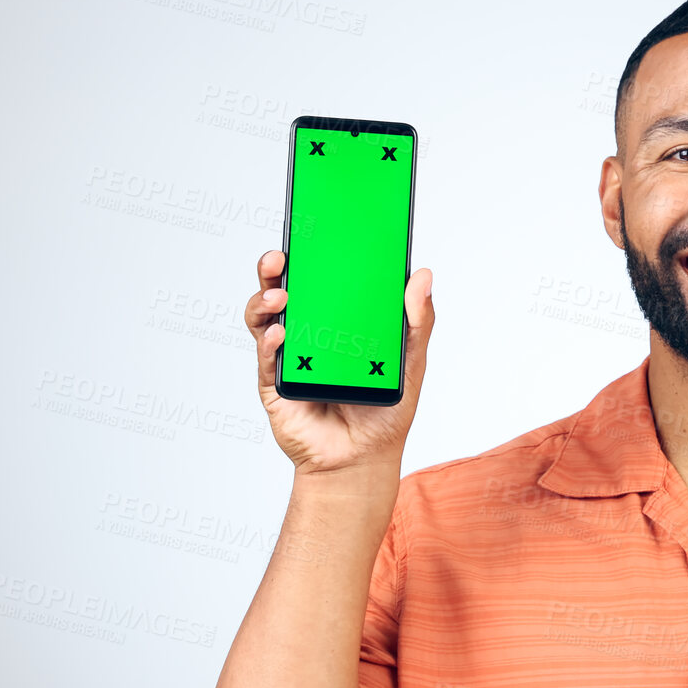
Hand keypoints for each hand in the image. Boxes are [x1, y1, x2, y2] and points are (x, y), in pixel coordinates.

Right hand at [246, 251, 435, 478]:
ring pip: (264, 317)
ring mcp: (288, 355)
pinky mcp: (275, 384)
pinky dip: (270, 342)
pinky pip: (266, 358)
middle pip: (284, 289)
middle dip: (276, 268)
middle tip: (281, 255)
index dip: (314, 252)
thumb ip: (418, 321)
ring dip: (266, 300)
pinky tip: (281, 333)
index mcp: (338, 320)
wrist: (361, 461)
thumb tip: (423, 275)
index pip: (321, 278)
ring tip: (281, 295)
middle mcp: (309, 331)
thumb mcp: (411, 362)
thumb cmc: (384, 410)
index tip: (314, 226)